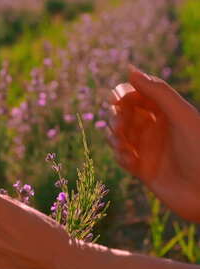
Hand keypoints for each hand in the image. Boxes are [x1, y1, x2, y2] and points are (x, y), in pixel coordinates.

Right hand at [109, 66, 199, 221]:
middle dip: (117, 117)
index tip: (117, 101)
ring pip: (118, 135)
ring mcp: (147, 148)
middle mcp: (155, 128)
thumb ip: (158, 92)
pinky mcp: (141, 169)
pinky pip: (121, 157)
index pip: (137, 95)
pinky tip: (130, 161)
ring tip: (124, 145)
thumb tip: (130, 70)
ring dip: (115, 137)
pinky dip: (120, 156)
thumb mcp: (182, 116)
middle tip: (121, 126)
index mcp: (167, 112)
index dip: (124, 95)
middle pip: (123, 114)